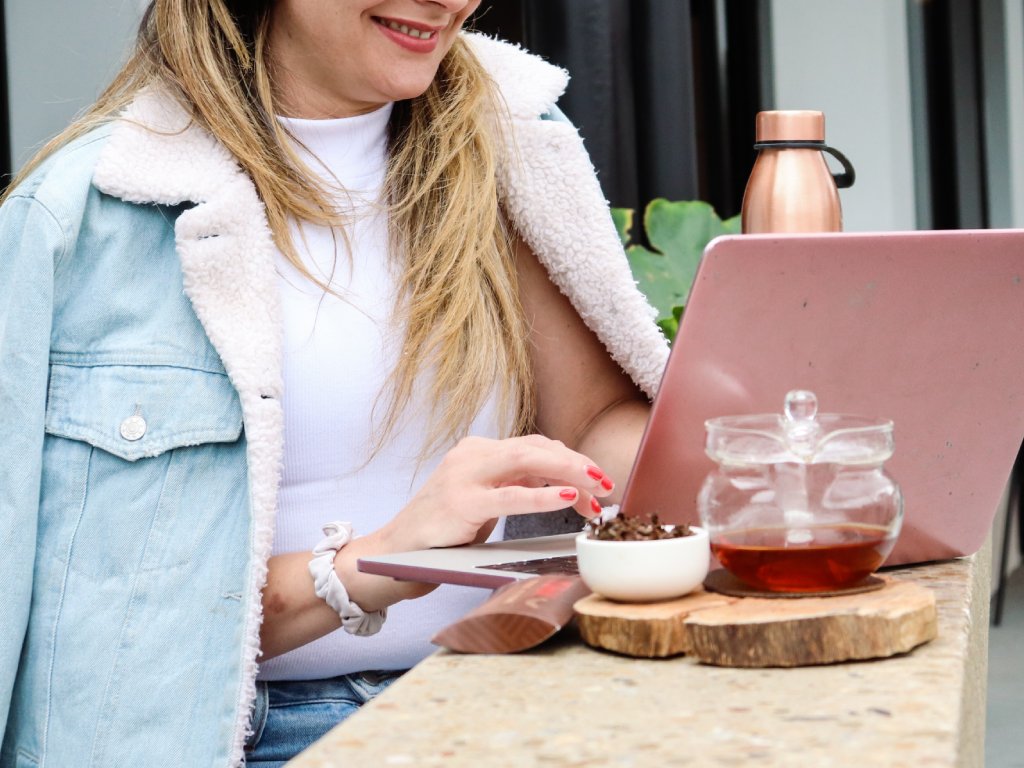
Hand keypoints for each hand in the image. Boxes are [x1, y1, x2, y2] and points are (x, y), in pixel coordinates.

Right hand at [378, 434, 616, 551]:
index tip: (597, 481)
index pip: (534, 446)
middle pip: (535, 448)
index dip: (570, 461)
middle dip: (576, 463)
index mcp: (478, 451)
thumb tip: (563, 483)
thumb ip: (515, 485)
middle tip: (606, 481)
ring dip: (568, 473)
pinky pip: (511, 496)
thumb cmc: (442, 532)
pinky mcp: (461, 503)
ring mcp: (464, 476)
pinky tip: (568, 497)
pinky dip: (543, 496)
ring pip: (527, 461)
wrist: (395, 554)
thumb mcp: (484, 500)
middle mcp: (471, 455)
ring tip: (596, 486)